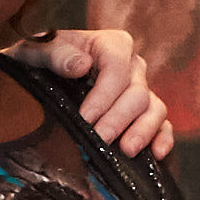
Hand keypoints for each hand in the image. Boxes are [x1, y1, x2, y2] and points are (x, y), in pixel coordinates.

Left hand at [13, 25, 174, 155]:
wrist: (38, 79)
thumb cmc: (39, 62)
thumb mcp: (37, 51)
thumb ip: (56, 54)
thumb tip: (81, 65)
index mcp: (110, 45)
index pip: (117, 68)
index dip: (104, 95)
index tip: (85, 118)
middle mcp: (132, 66)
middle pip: (138, 92)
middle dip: (119, 119)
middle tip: (100, 139)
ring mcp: (141, 90)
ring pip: (155, 109)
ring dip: (143, 131)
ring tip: (126, 150)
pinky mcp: (144, 113)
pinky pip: (163, 124)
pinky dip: (163, 138)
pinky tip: (155, 154)